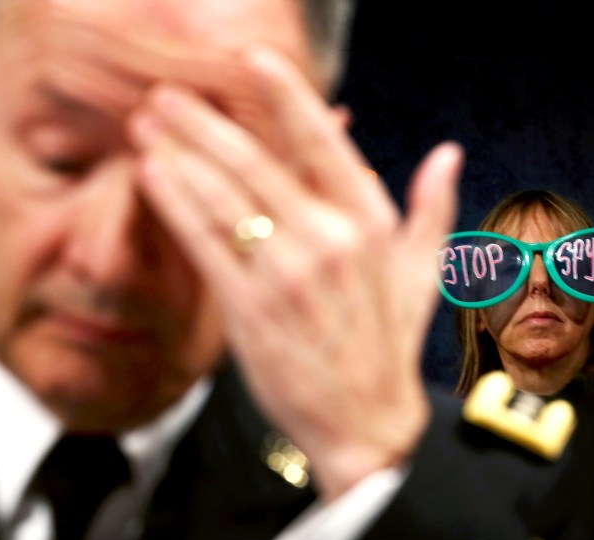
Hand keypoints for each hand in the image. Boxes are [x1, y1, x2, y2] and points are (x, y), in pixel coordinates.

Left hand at [127, 47, 463, 500]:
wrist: (364, 424)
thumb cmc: (386, 346)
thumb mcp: (422, 274)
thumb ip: (431, 208)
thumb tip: (448, 153)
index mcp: (371, 221)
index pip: (322, 141)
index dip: (283, 96)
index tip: (250, 62)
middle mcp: (330, 238)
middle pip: (255, 162)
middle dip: (202, 123)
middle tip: (165, 95)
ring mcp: (288, 273)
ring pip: (223, 197)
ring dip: (178, 155)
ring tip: (145, 126)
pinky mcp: (251, 308)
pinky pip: (205, 243)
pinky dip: (175, 204)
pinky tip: (151, 175)